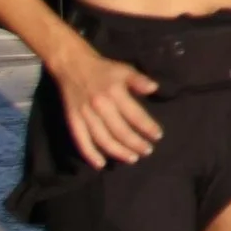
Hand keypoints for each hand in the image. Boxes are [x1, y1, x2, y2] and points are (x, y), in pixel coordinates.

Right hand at [54, 45, 161, 168]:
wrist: (73, 65)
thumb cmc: (104, 69)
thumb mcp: (124, 69)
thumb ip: (139, 80)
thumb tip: (154, 88)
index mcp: (114, 93)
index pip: (135, 115)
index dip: (147, 127)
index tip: (157, 136)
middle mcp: (100, 106)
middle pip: (120, 131)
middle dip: (136, 144)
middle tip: (147, 151)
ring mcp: (85, 115)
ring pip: (103, 139)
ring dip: (118, 152)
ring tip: (132, 159)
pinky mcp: (73, 121)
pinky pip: (81, 141)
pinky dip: (90, 154)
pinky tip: (101, 164)